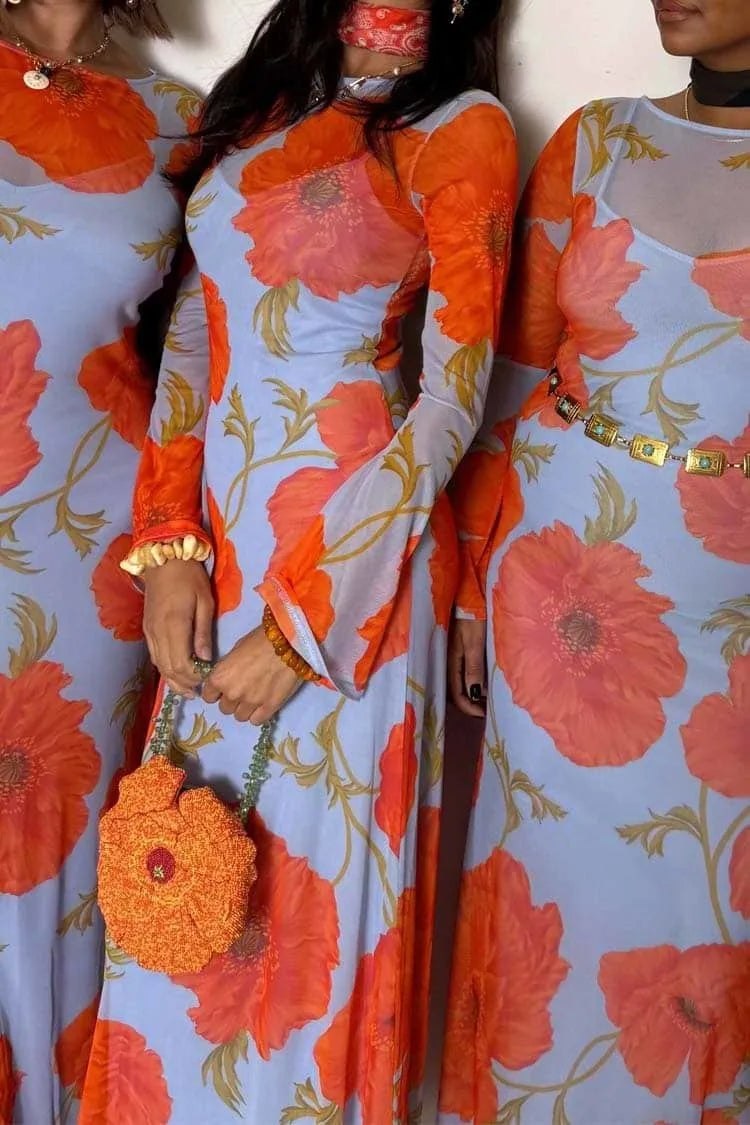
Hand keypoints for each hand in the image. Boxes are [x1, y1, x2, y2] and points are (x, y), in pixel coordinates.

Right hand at [142, 559, 213, 696]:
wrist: (163, 560)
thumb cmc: (190, 578)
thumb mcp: (205, 602)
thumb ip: (203, 632)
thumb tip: (206, 659)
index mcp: (174, 625)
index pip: (181, 662)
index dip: (193, 677)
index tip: (206, 682)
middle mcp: (158, 632)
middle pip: (168, 668)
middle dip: (183, 683)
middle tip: (198, 693)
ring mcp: (150, 632)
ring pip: (159, 665)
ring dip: (172, 680)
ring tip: (187, 690)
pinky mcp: (147, 630)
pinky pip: (154, 655)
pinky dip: (164, 668)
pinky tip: (174, 674)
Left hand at [202, 624, 300, 723]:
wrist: (288, 642)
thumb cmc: (261, 640)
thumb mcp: (236, 650)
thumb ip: (228, 668)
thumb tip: (228, 677)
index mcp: (220, 677)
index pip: (208, 696)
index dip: (216, 692)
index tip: (224, 688)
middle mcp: (231, 693)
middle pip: (225, 708)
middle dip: (231, 700)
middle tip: (243, 690)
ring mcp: (250, 702)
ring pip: (240, 717)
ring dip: (244, 708)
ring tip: (255, 697)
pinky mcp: (269, 707)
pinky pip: (256, 721)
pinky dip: (258, 714)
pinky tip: (263, 704)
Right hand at [449, 617, 486, 717]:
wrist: (466, 592)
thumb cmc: (472, 616)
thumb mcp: (474, 643)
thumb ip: (473, 668)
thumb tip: (475, 695)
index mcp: (450, 660)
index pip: (456, 692)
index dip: (468, 706)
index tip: (483, 714)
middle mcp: (447, 659)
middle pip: (453, 689)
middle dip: (467, 702)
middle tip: (484, 709)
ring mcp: (451, 653)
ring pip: (456, 680)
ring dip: (468, 691)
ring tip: (485, 697)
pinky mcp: (456, 646)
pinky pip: (460, 669)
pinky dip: (469, 679)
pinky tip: (480, 679)